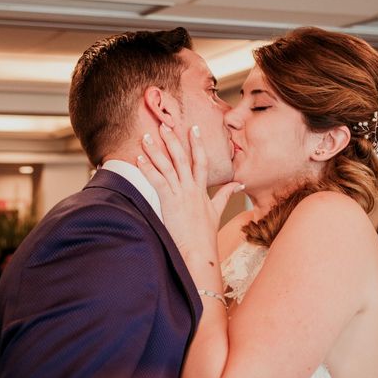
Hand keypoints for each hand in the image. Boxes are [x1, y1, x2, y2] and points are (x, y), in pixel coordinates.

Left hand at [137, 124, 241, 257]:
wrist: (199, 252)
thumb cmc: (206, 235)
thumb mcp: (217, 212)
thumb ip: (226, 195)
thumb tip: (238, 184)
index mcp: (201, 190)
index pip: (201, 161)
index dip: (198, 144)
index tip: (193, 128)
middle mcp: (191, 188)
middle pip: (182, 158)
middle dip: (173, 140)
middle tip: (164, 125)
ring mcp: (180, 194)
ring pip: (167, 167)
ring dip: (155, 151)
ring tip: (145, 137)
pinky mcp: (169, 202)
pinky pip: (157, 181)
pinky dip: (148, 169)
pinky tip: (139, 159)